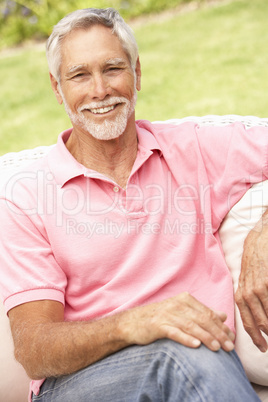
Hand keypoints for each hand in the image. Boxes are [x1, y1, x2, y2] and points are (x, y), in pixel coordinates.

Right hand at [119, 292, 234, 351]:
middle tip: (229, 347)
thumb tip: (223, 316)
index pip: (208, 313)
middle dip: (217, 333)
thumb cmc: (161, 318)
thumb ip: (202, 313)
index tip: (231, 338)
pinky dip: (186, 338)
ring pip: (191, 326)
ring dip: (205, 337)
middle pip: (202, 319)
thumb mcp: (182, 312)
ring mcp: (167, 314)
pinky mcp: (157, 325)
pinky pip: (174, 332)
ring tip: (216, 348)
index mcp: (185, 299)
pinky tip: (196, 345)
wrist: (133, 322)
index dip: (221, 326)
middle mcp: (177, 304)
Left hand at [235, 217, 267, 352]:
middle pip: (260, 323)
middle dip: (267, 335)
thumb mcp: (247, 284)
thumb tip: (258, 323)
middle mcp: (247, 294)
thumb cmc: (254, 266)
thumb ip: (250, 302)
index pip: (247, 323)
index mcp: (240, 296)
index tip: (263, 348)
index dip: (256, 338)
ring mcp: (259, 288)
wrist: (259, 244)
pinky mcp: (267, 283)